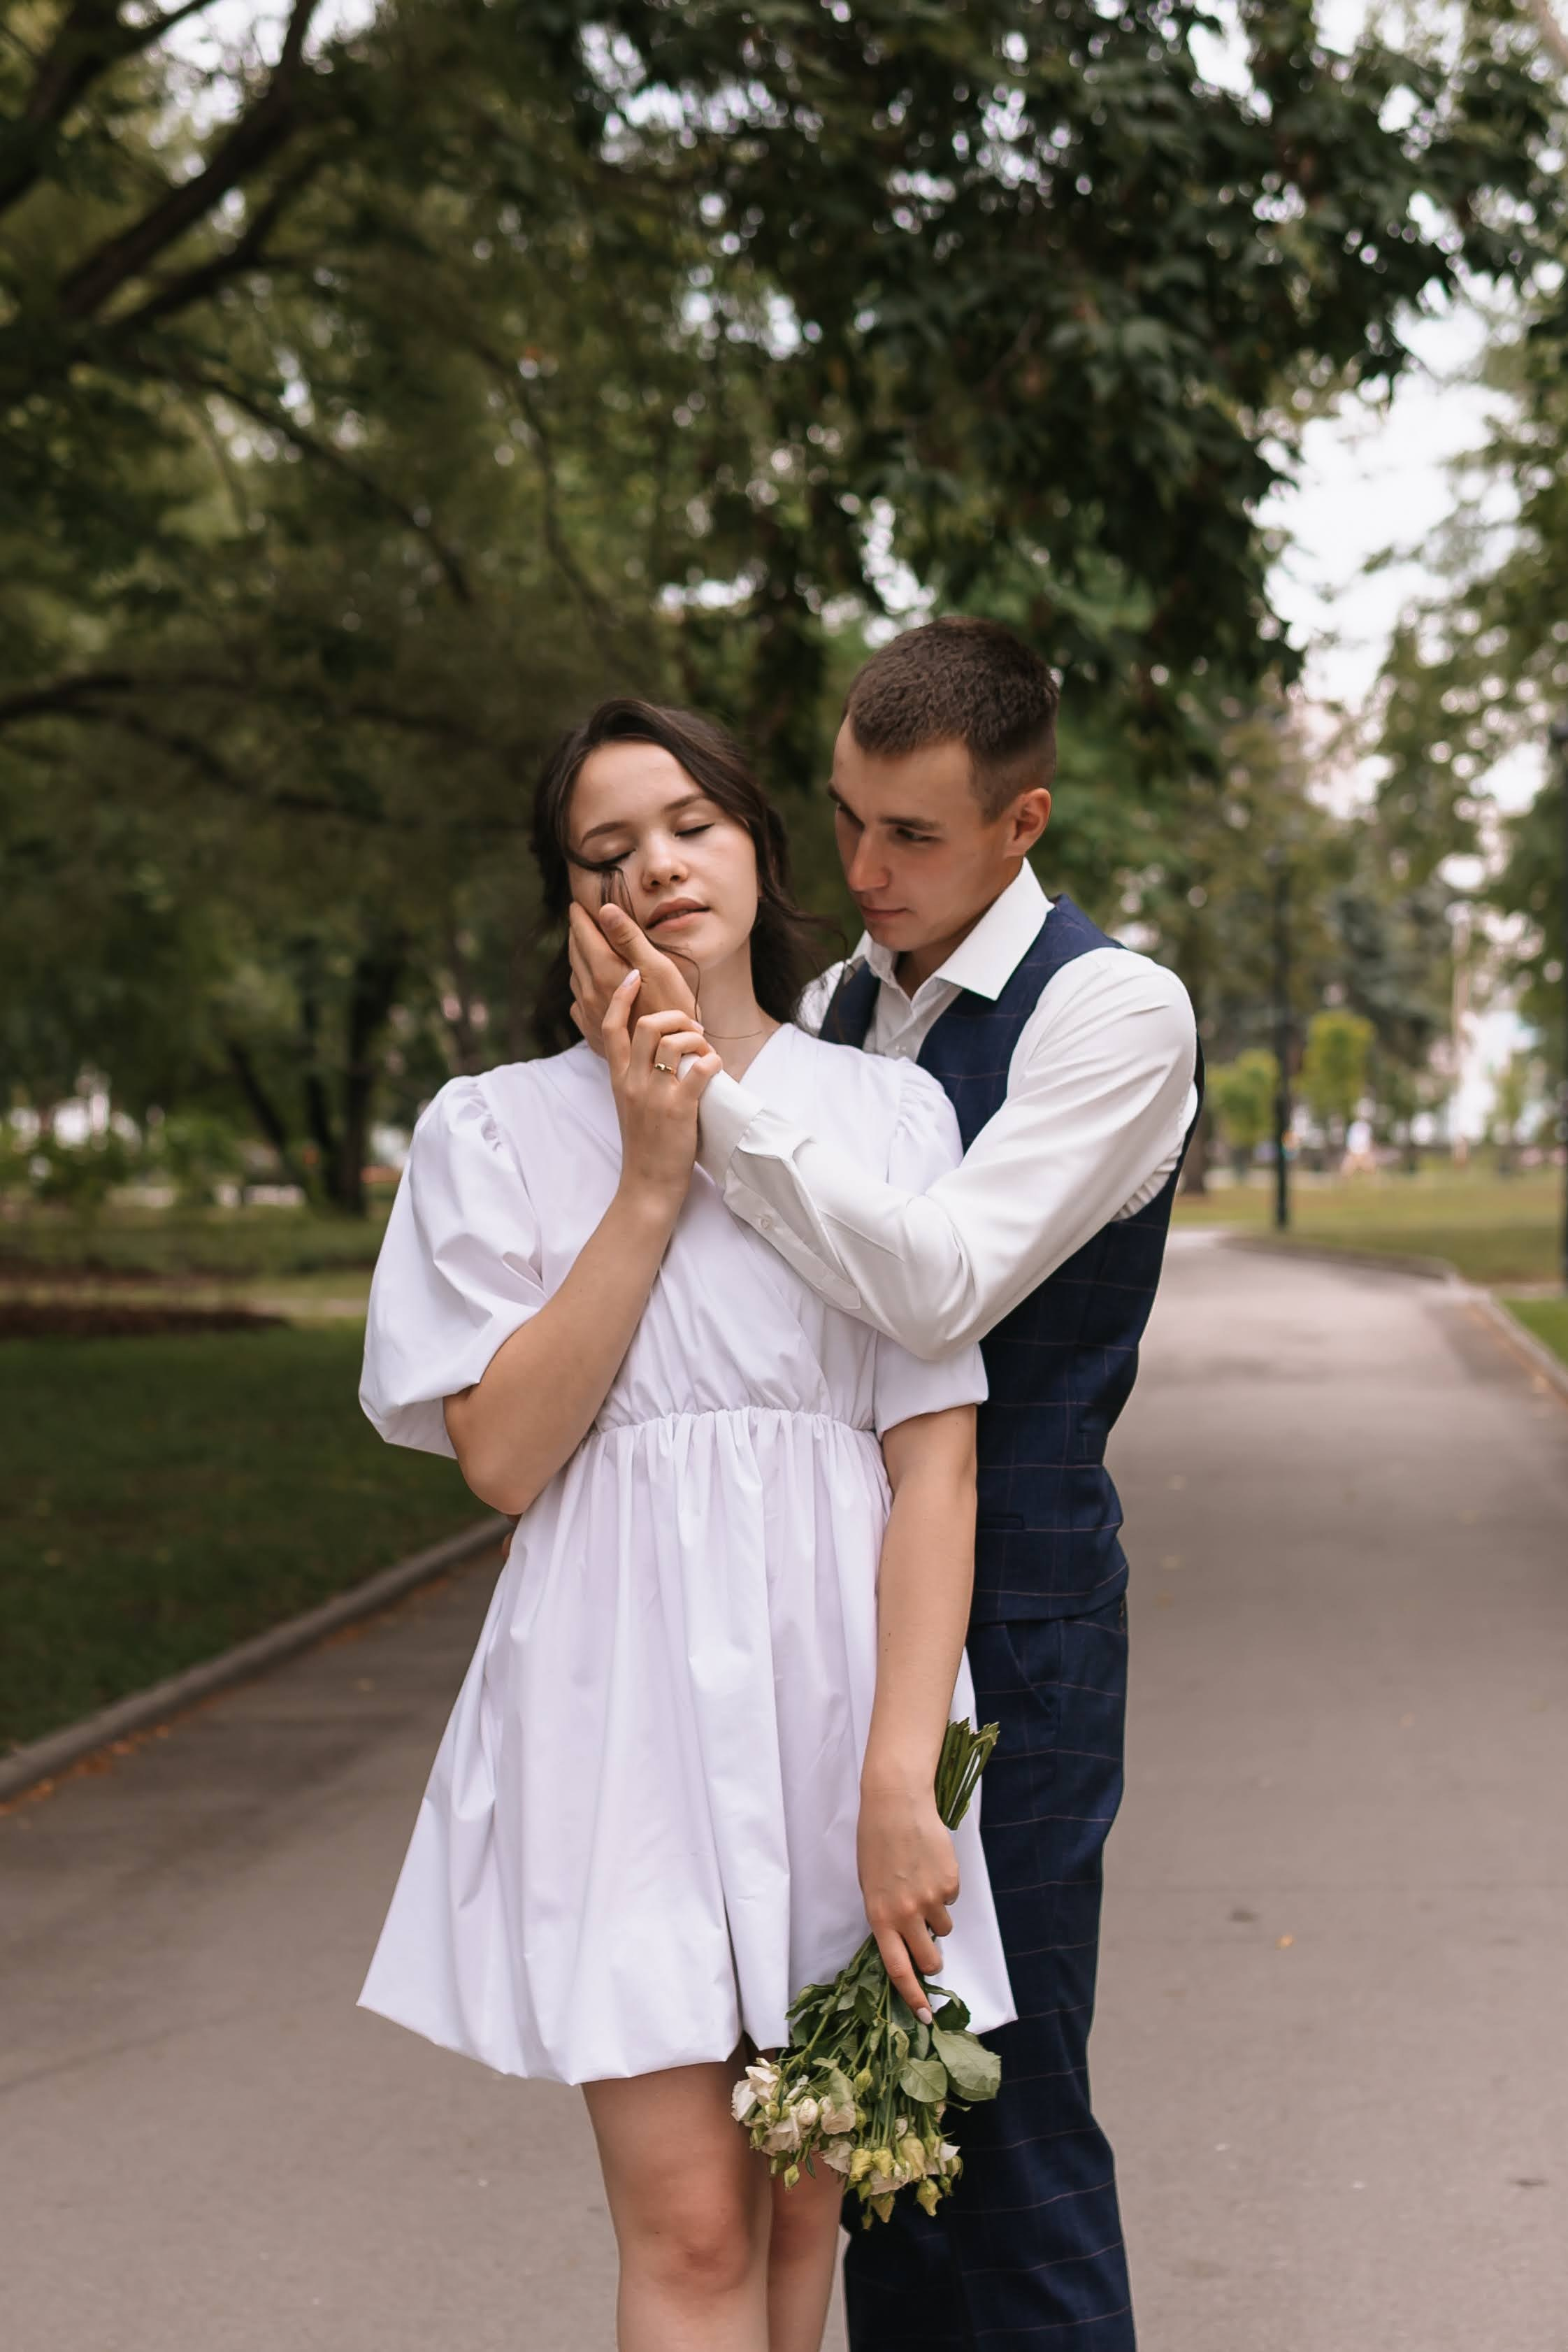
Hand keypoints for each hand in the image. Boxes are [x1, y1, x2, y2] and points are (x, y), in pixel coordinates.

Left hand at [569, 902, 698, 1056]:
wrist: (672, 1061)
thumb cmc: (673, 1010)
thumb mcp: (657, 967)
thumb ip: (629, 938)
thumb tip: (605, 909)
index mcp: (604, 971)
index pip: (584, 934)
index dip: (580, 916)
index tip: (577, 904)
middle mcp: (589, 992)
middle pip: (576, 953)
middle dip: (578, 934)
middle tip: (580, 920)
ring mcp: (588, 1014)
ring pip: (575, 977)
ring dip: (579, 959)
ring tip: (585, 948)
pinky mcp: (592, 1032)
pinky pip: (578, 1002)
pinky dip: (582, 986)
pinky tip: (591, 985)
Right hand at [602, 977, 719, 1199]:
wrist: (647, 1184)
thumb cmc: (644, 1144)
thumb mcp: (629, 1103)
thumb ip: (635, 1076)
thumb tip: (654, 1049)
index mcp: (619, 1078)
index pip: (612, 1026)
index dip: (621, 996)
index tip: (633, 976)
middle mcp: (633, 1082)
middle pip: (647, 1024)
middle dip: (675, 1016)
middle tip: (693, 1028)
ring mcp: (655, 1095)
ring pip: (674, 1042)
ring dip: (697, 1038)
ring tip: (707, 1052)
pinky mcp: (678, 1110)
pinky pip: (699, 1071)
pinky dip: (713, 1062)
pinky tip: (716, 1069)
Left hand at [856, 1777, 958, 2024]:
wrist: (896, 1804)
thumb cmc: (876, 1843)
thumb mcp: (870, 1885)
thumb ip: (886, 1916)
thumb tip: (905, 1941)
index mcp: (880, 1917)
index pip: (897, 1969)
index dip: (912, 1996)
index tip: (924, 2017)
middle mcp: (905, 1914)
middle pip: (930, 1960)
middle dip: (933, 1960)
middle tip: (929, 1948)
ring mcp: (930, 1899)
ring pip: (944, 1928)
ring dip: (936, 1916)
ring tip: (920, 1883)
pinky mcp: (950, 1883)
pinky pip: (951, 1899)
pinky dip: (943, 1889)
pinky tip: (930, 1865)